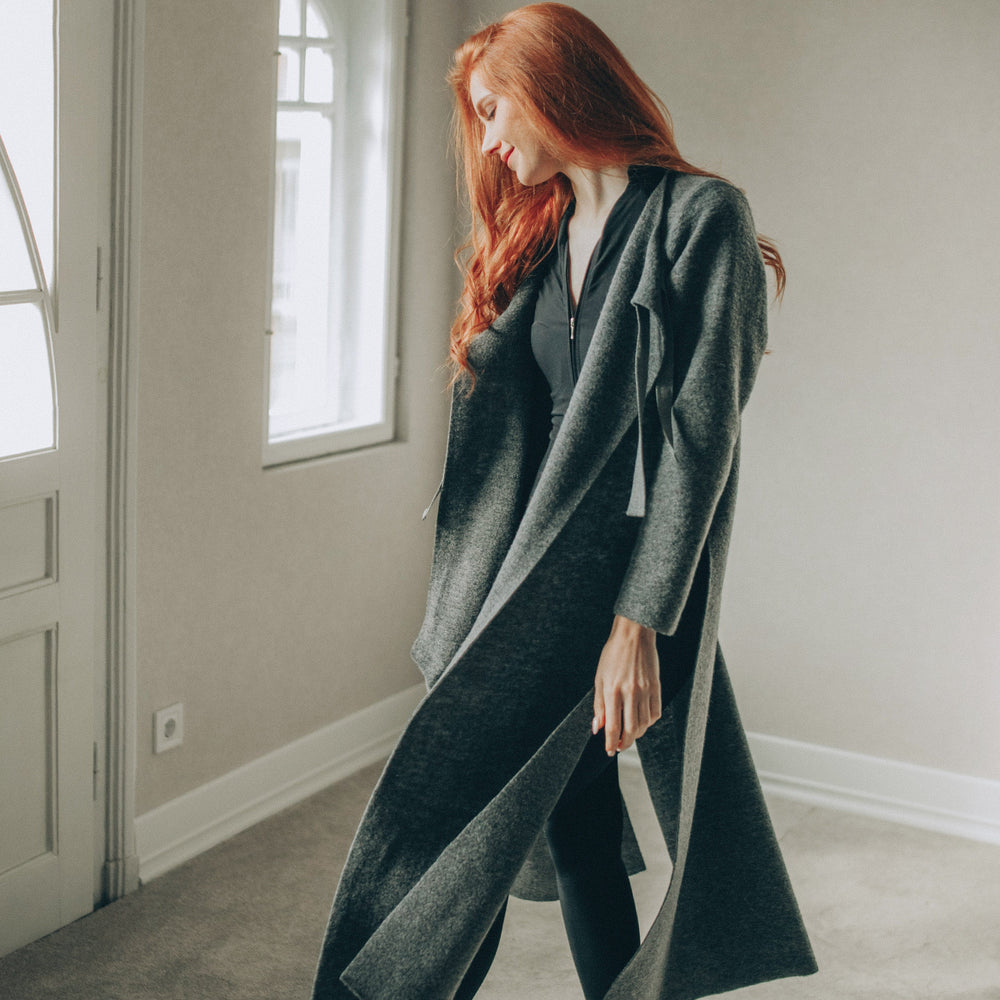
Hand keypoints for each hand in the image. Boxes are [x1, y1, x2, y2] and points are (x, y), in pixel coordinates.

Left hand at [592, 615, 661, 755]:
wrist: (634, 636)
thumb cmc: (612, 656)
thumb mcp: (599, 679)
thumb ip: (599, 706)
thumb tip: (598, 728)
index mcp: (613, 691)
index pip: (613, 726)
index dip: (610, 742)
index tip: (609, 750)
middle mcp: (630, 693)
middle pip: (631, 730)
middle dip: (624, 743)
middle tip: (619, 747)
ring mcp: (646, 691)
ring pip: (644, 724)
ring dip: (636, 734)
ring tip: (629, 734)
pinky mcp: (657, 688)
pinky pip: (655, 713)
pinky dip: (648, 722)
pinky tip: (641, 721)